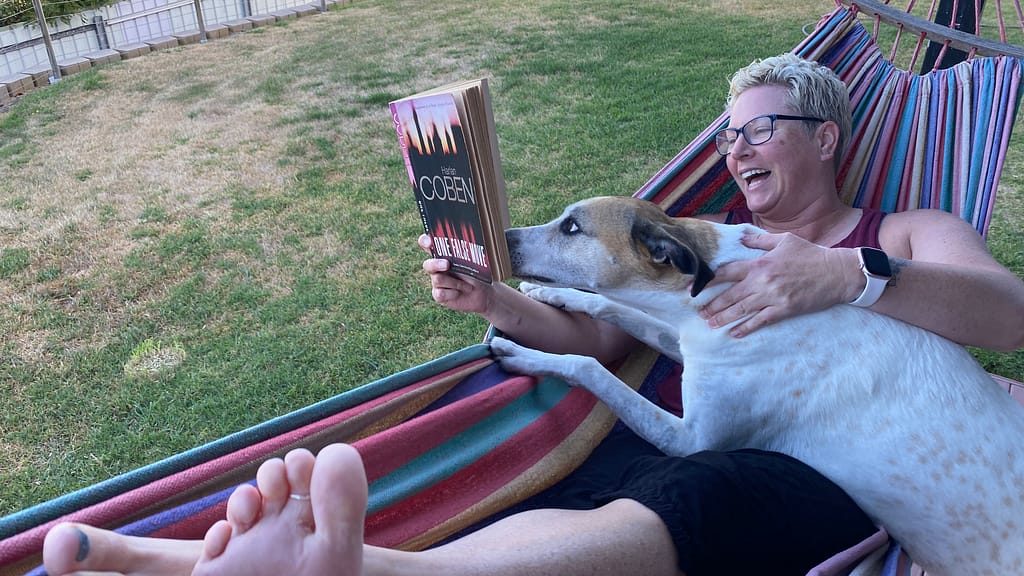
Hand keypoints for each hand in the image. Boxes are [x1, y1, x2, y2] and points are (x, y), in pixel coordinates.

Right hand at [419, 234, 493, 314]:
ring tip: (467, 286)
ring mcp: (436, 281)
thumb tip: (467, 243)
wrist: (483, 294)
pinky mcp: (438, 295)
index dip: (425, 242)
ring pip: (437, 279)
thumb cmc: (477, 274)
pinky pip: (440, 294)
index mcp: (443, 254)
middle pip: (428, 264)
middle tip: (447, 265)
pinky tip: (459, 293)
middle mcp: (437, 267)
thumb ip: (466, 253)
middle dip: (436, 264)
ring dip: (455, 283)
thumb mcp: (473, 262)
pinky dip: (452, 294)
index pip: (428, 245)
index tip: (429, 242)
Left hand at [699, 232, 849, 336]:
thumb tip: (742, 237)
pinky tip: (734, 333)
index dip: (710, 280)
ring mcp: (773, 297)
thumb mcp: (785, 240)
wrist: (837, 273)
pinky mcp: (784, 310)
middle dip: (713, 304)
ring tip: (709, 323)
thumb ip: (760, 240)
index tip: (696, 287)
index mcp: (760, 263)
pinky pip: (760, 321)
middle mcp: (763, 281)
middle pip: (731, 295)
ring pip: (742, 309)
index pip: (728, 272)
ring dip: (724, 317)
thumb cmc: (811, 254)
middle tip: (699, 312)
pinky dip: (746, 328)